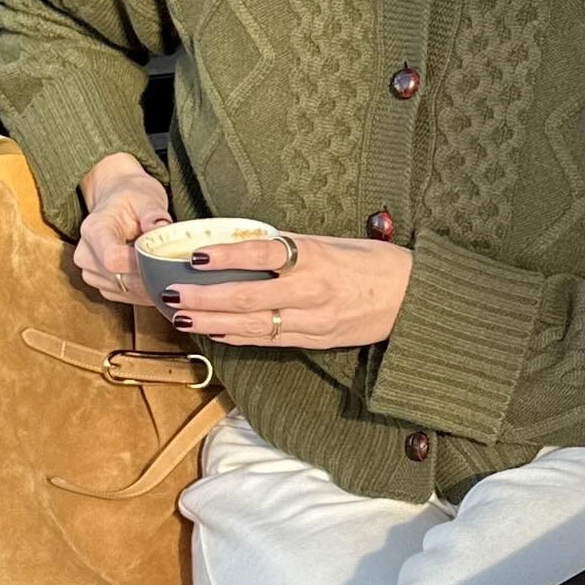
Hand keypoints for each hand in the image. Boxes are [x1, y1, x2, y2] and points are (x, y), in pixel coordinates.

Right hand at [75, 155, 172, 304]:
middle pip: (120, 280)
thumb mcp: (145, 197)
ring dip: (151, 288)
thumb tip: (163, 229)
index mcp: (94, 230)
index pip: (113, 259)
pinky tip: (160, 281)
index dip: (140, 265)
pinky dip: (146, 293)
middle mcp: (86, 255)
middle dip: (152, 278)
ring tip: (169, 273)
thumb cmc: (132, 197)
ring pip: (126, 292)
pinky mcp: (103, 286)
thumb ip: (154, 214)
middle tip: (178, 271)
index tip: (162, 259)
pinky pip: (127, 298)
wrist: (117, 201)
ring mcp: (91, 273)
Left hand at [163, 233, 413, 348]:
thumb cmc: (375, 264)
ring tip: (181, 317)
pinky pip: (270, 340)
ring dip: (213, 322)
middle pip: (248, 298)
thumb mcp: (333, 244)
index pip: (262, 255)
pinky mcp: (316, 340)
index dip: (225, 257)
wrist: (412, 299)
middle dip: (204, 299)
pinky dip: (238, 336)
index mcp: (316, 259)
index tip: (194, 256)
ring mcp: (314, 321)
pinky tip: (214, 333)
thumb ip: (291, 249)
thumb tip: (247, 246)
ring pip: (253, 325)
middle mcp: (313, 292)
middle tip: (171, 295)